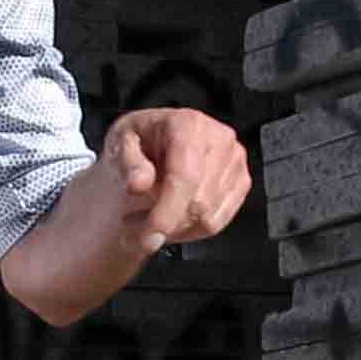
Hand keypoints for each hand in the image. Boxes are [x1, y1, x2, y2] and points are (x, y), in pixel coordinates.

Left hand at [105, 106, 251, 254]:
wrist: (154, 143)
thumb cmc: (140, 142)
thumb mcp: (119, 144)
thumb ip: (127, 164)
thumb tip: (140, 182)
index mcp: (189, 125)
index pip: (185, 176)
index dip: (168, 211)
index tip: (151, 234)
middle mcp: (219, 139)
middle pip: (198, 203)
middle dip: (165, 221)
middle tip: (137, 221)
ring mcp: (234, 161)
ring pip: (207, 218)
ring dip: (175, 228)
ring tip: (152, 214)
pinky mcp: (240, 181)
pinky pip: (217, 223)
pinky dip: (190, 229)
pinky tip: (173, 216)